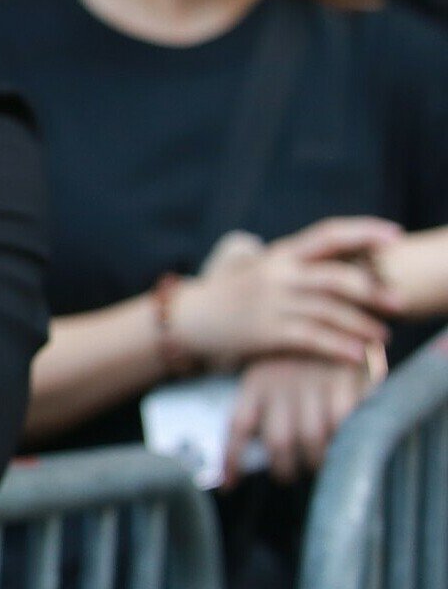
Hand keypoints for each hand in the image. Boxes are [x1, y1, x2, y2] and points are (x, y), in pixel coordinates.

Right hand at [174, 217, 401, 368]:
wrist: (189, 318)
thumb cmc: (231, 294)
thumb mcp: (260, 269)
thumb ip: (294, 263)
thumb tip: (336, 256)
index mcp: (280, 254)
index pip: (328, 234)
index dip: (363, 231)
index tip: (394, 235)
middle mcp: (278, 274)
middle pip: (336, 277)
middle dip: (373, 290)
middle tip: (399, 302)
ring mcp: (272, 303)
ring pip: (329, 312)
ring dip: (362, 325)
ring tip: (383, 337)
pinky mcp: (267, 332)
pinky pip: (312, 339)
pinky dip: (339, 348)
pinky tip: (357, 357)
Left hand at [226, 355, 379, 483]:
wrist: (333, 313)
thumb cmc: (296, 356)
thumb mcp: (269, 373)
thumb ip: (260, 408)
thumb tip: (246, 453)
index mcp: (255, 383)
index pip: (238, 428)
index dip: (232, 460)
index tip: (229, 485)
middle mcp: (281, 385)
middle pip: (278, 442)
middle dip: (283, 468)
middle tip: (289, 474)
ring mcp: (313, 384)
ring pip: (310, 439)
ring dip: (315, 461)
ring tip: (317, 465)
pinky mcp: (344, 382)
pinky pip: (343, 424)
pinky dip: (344, 441)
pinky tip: (345, 447)